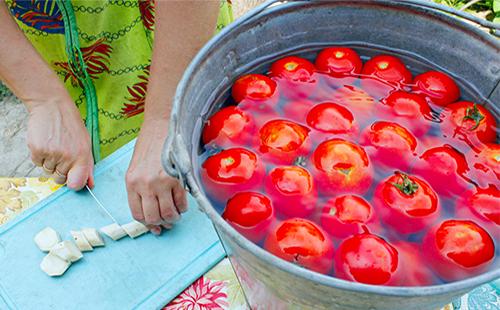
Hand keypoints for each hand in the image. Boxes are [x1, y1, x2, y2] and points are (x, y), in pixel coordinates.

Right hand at [27, 96, 93, 189]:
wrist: (53, 107)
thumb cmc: (71, 125)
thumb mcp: (86, 143)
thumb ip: (88, 165)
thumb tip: (90, 184)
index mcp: (82, 156)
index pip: (77, 183)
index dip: (73, 183)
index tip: (72, 178)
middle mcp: (67, 156)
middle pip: (60, 179)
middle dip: (61, 171)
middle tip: (62, 154)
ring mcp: (51, 153)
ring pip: (48, 171)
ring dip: (50, 162)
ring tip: (54, 146)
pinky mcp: (37, 149)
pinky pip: (37, 163)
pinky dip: (40, 156)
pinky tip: (46, 143)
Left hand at [126, 120, 186, 234]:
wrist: (162, 126)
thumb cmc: (149, 144)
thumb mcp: (136, 167)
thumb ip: (140, 188)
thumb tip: (150, 209)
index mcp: (131, 182)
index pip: (137, 214)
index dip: (147, 224)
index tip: (154, 225)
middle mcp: (145, 185)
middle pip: (153, 217)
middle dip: (161, 223)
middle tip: (167, 221)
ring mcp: (162, 182)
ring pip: (168, 213)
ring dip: (173, 217)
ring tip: (176, 214)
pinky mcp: (178, 178)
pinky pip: (182, 202)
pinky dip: (183, 207)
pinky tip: (182, 204)